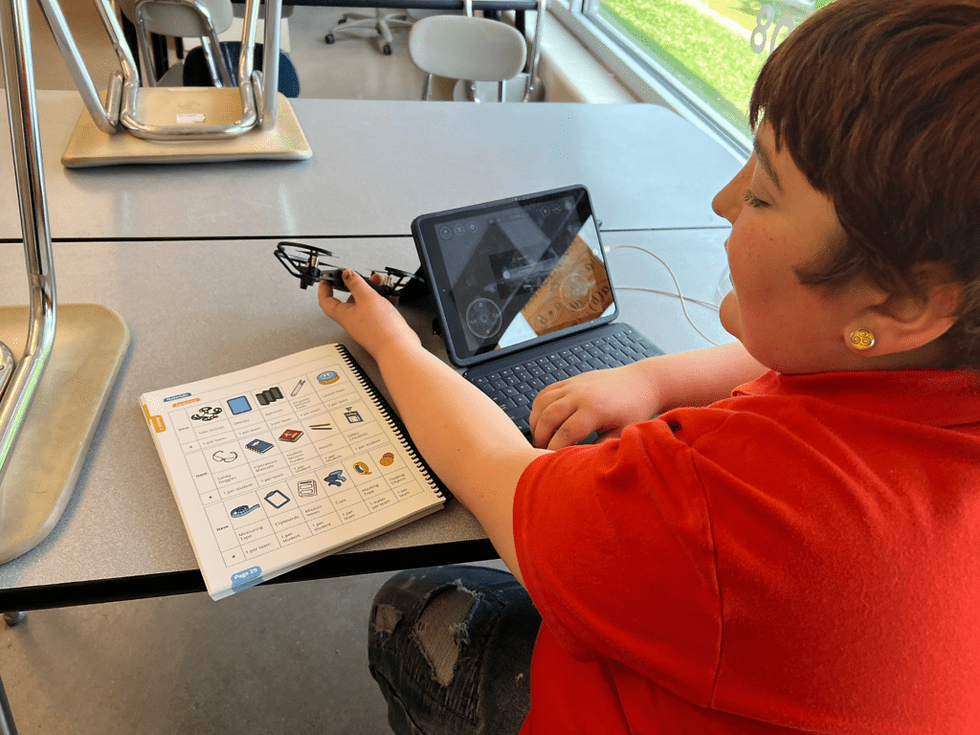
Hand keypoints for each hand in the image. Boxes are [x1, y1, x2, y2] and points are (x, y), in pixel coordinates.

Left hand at [318, 270, 420, 359]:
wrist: (398, 348)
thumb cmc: (381, 329)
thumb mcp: (367, 298)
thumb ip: (356, 283)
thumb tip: (346, 274)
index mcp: (344, 315)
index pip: (326, 301)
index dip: (324, 288)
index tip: (327, 278)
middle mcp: (354, 320)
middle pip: (349, 300)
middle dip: (356, 285)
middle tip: (361, 276)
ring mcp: (367, 324)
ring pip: (366, 303)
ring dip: (372, 291)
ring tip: (380, 283)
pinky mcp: (380, 326)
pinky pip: (379, 309)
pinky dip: (384, 300)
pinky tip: (391, 295)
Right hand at [528, 363, 660, 449]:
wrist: (641, 382)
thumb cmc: (634, 409)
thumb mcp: (622, 432)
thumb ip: (602, 447)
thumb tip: (582, 462)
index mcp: (594, 409)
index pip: (565, 432)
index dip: (554, 449)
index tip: (552, 461)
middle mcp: (579, 394)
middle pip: (547, 417)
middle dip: (540, 437)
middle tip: (541, 452)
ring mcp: (573, 385)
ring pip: (541, 403)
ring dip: (535, 422)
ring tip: (539, 437)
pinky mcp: (570, 381)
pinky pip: (545, 392)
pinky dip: (538, 407)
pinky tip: (541, 420)